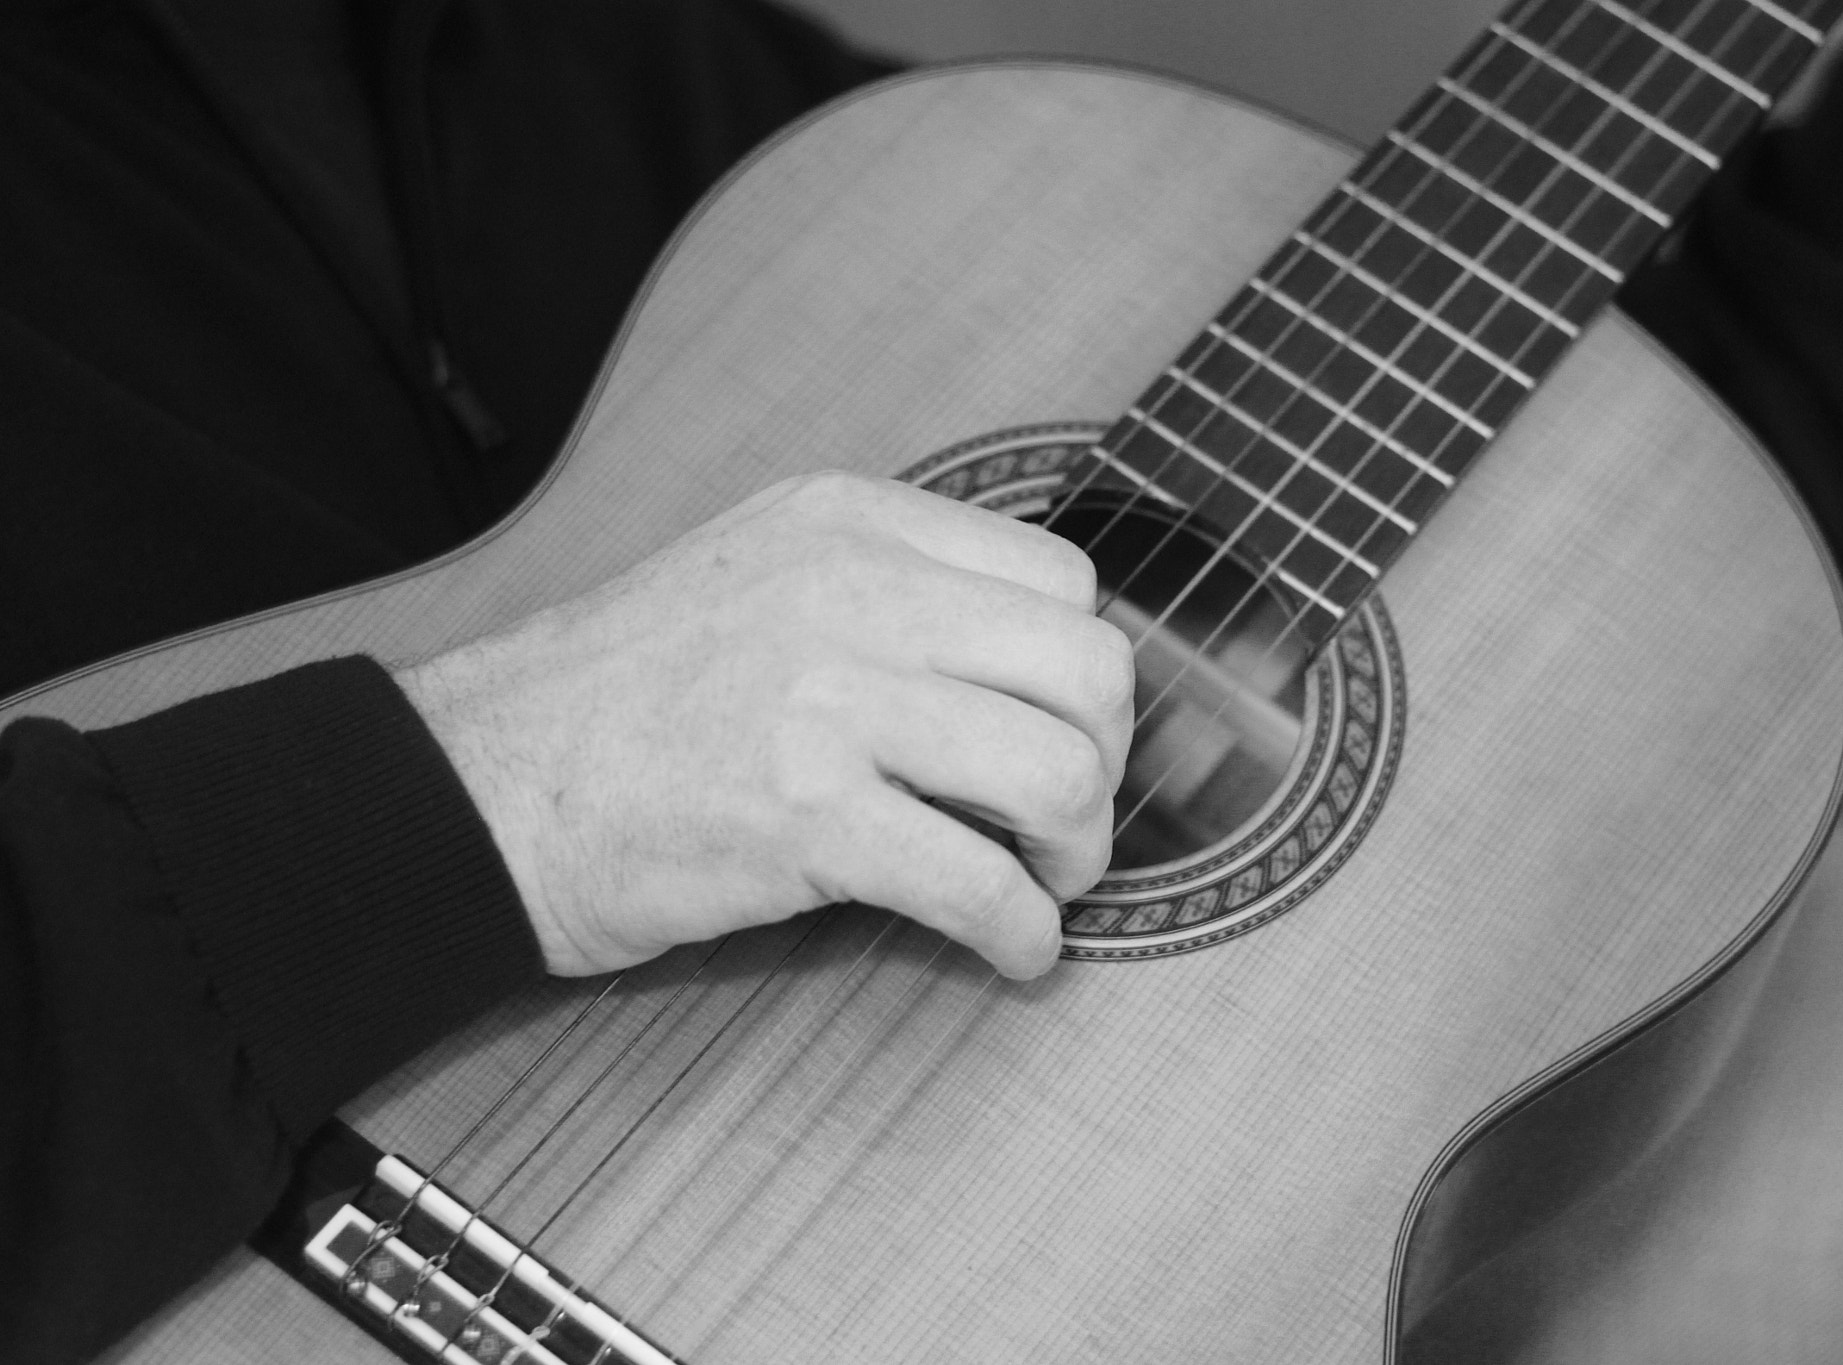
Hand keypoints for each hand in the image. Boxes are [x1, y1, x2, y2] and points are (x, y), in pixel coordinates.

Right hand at [396, 471, 1132, 980]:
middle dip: (1106, 762)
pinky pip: (979, 881)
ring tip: (1041, 884)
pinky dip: (1023, 933)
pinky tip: (1009, 950)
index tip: (1055, 735)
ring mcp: (830, 699)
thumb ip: (887, 594)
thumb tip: (1027, 674)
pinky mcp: (805, 816)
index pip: (1061, 581)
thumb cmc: (621, 699)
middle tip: (1063, 821)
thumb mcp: (758, 575)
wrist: (485, 782)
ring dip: (1078, 852)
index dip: (1079, 677)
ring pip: (1058, 772)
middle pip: (1089, 669)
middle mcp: (855, 590)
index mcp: (850, 521)